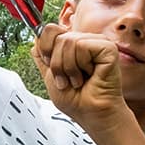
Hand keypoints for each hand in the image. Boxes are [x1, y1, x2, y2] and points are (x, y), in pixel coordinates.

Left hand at [32, 23, 132, 143]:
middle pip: (56, 36)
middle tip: (66, 78)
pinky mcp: (108, 48)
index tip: (52, 67)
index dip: (45, 48)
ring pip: (68, 41)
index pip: (49, 29)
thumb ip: (42, 56)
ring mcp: (97, 43)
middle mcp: (85, 41)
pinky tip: (89, 75)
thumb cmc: (77, 100)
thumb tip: (36, 38)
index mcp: (72, 45)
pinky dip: (80, 65)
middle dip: (56, 63)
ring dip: (68, 68)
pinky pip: (82, 46)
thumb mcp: (49, 75)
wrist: (91, 114)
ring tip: (78, 79)